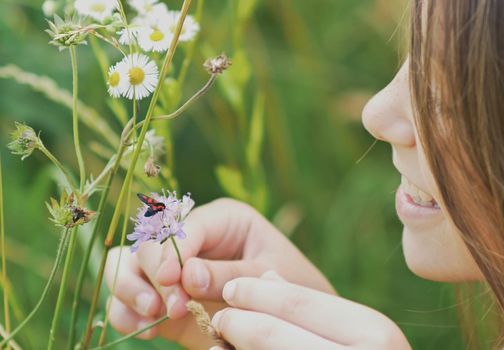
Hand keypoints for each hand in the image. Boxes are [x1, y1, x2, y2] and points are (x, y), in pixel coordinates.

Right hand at [104, 198, 333, 347]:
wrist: (295, 317)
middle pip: (150, 242)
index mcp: (224, 219)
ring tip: (152, 317)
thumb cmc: (291, 285)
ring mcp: (173, 267)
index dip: (173, 251)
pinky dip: (125, 312)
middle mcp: (192, 237)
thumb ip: (229, 275)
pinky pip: (127, 297)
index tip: (174, 280)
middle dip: (156, 276)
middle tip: (175, 308)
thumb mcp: (269, 275)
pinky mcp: (162, 295)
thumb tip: (187, 276)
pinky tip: (145, 329)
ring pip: (126, 264)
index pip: (186, 225)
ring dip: (129, 289)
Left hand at [210, 270, 411, 349]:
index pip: (299, 303)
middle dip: (238, 320)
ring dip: (235, 345)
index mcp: (375, 333)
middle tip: (221, 315)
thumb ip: (316, 308)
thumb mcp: (361, 334)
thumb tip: (266, 275)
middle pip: (272, 333)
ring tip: (223, 337)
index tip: (233, 288)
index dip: (257, 293)